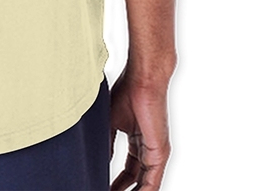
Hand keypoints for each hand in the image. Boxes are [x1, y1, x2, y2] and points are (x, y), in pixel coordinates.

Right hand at [109, 70, 171, 189]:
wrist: (142, 79)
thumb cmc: (127, 92)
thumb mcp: (111, 122)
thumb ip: (108, 144)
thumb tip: (99, 162)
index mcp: (138, 141)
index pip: (129, 171)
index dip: (117, 183)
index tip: (103, 187)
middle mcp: (149, 150)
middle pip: (136, 180)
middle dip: (123, 190)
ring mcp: (156, 153)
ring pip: (145, 185)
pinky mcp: (160, 153)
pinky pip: (152, 183)